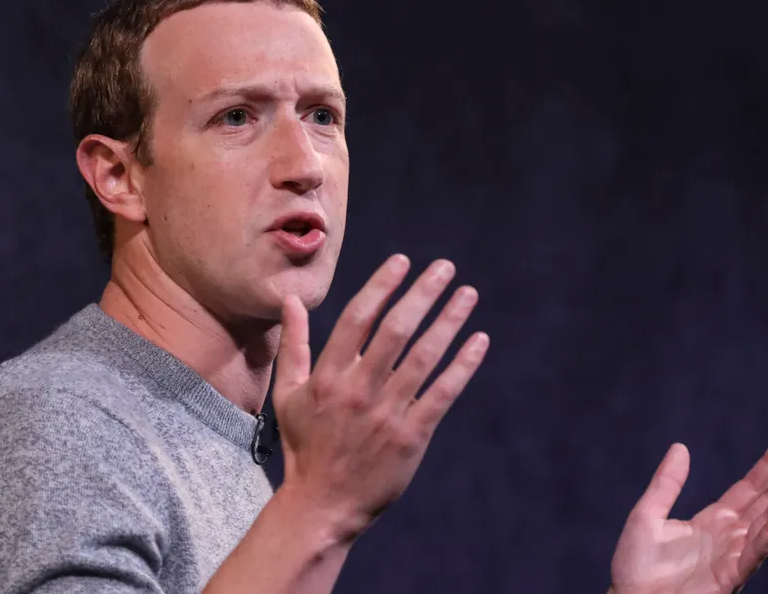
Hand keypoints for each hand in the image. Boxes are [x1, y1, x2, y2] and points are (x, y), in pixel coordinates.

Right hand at [271, 255, 489, 540]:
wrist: (323, 505)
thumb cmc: (304, 446)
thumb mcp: (288, 395)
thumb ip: (294, 345)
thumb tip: (290, 300)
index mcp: (328, 378)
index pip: (357, 320)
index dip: (381, 286)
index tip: (403, 261)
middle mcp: (358, 391)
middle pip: (395, 331)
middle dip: (422, 294)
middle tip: (444, 266)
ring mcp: (386, 415)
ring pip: (424, 358)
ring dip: (448, 321)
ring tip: (467, 294)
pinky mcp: (411, 437)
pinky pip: (442, 394)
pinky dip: (463, 366)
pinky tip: (478, 340)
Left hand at [610, 434, 767, 593]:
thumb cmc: (636, 566)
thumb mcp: (648, 515)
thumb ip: (666, 483)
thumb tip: (681, 446)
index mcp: (713, 520)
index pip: (749, 488)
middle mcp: (730, 536)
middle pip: (766, 500)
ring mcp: (734, 556)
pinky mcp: (731, 576)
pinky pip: (757, 550)